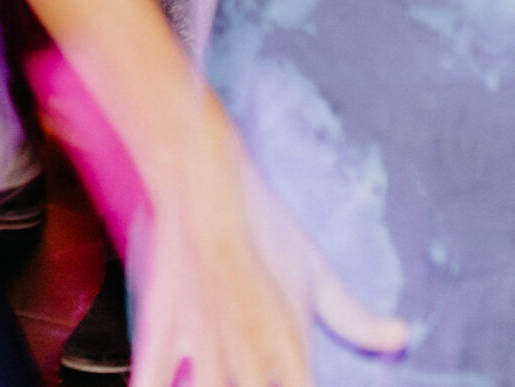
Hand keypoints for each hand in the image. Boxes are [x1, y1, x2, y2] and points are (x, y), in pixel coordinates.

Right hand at [129, 105, 406, 386]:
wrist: (203, 184)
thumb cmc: (262, 224)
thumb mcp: (315, 271)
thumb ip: (354, 316)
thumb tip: (402, 336)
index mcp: (291, 349)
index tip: (295, 384)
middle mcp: (250, 356)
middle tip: (251, 378)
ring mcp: (203, 342)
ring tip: (217, 384)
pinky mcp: (161, 324)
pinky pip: (150, 373)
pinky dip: (150, 384)